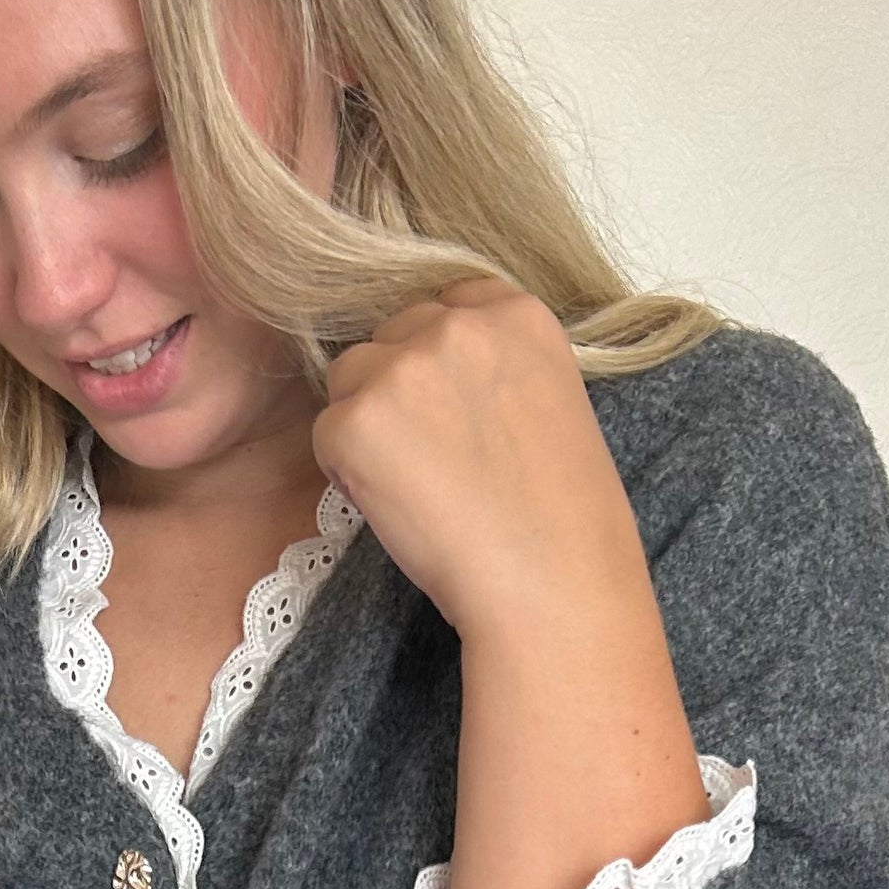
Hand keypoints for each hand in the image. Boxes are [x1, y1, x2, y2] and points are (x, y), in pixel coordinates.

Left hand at [310, 276, 648, 639]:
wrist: (553, 582)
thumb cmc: (562, 517)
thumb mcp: (552, 403)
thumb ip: (496, 367)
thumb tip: (436, 378)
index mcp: (517, 313)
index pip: (446, 306)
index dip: (440, 363)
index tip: (454, 412)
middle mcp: (457, 324)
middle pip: (391, 337)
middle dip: (399, 390)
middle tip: (436, 461)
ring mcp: (403, 367)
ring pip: (350, 378)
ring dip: (367, 424)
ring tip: (418, 485)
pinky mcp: (357, 419)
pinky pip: (326, 434)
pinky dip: (347, 473)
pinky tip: (398, 508)